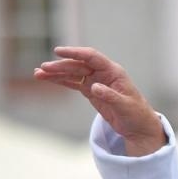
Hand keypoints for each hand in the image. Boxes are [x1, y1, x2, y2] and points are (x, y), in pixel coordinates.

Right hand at [33, 46, 164, 155]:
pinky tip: (46, 79)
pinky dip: (60, 81)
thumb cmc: (136, 114)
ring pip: (72, 73)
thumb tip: (94, 87)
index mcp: (113, 71)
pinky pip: (72, 83)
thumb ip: (110, 96)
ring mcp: (95, 81)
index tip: (58, 52)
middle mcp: (103, 73)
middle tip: (44, 68)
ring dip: (56, 73)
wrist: (139, 127)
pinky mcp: (90, 91)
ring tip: (38, 73)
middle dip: (60, 66)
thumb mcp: (125, 106)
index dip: (75, 53)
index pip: (91, 57)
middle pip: (78, 65)